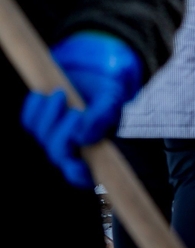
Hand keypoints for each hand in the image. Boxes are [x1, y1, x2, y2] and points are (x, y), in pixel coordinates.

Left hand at [21, 32, 142, 187]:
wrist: (91, 72)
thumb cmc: (105, 92)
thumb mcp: (111, 100)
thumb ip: (102, 117)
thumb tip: (82, 136)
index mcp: (96, 151)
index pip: (84, 175)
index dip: (77, 174)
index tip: (74, 165)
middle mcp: (73, 150)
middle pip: (59, 155)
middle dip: (63, 135)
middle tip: (76, 112)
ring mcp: (54, 138)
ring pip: (43, 138)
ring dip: (49, 116)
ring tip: (60, 93)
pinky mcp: (40, 124)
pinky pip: (29, 122)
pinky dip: (34, 108)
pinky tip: (39, 94)